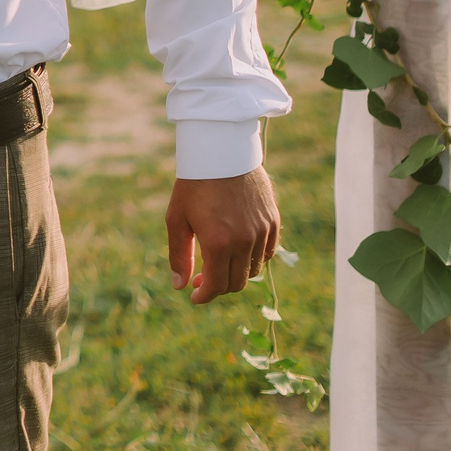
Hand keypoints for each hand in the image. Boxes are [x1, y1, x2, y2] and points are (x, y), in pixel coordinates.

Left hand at [165, 167, 280, 303]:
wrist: (221, 153)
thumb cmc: (194, 185)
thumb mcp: (177, 219)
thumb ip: (179, 255)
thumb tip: (179, 286)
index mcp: (218, 243)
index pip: (217, 285)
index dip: (204, 296)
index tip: (194, 296)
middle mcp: (244, 241)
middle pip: (237, 282)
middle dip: (218, 286)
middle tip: (201, 279)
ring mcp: (262, 232)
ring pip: (254, 269)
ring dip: (236, 273)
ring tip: (218, 263)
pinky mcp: (273, 222)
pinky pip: (268, 253)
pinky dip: (254, 258)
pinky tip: (237, 251)